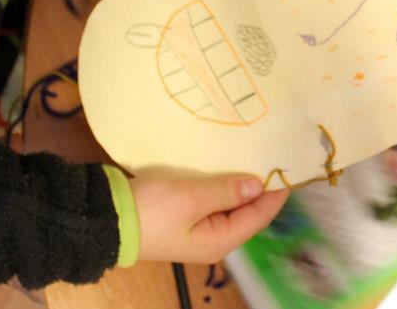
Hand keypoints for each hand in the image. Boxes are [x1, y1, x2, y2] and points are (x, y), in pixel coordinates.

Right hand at [131, 168, 288, 263]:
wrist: (106, 218)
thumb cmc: (152, 209)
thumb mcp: (192, 197)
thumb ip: (227, 192)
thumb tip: (258, 187)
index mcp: (220, 240)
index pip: (259, 216)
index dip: (276, 192)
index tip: (290, 166)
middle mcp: (214, 239)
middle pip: (248, 212)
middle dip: (261, 187)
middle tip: (274, 156)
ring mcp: (199, 229)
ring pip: (231, 205)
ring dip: (241, 185)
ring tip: (256, 157)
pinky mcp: (186, 218)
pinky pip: (214, 201)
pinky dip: (223, 185)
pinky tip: (227, 166)